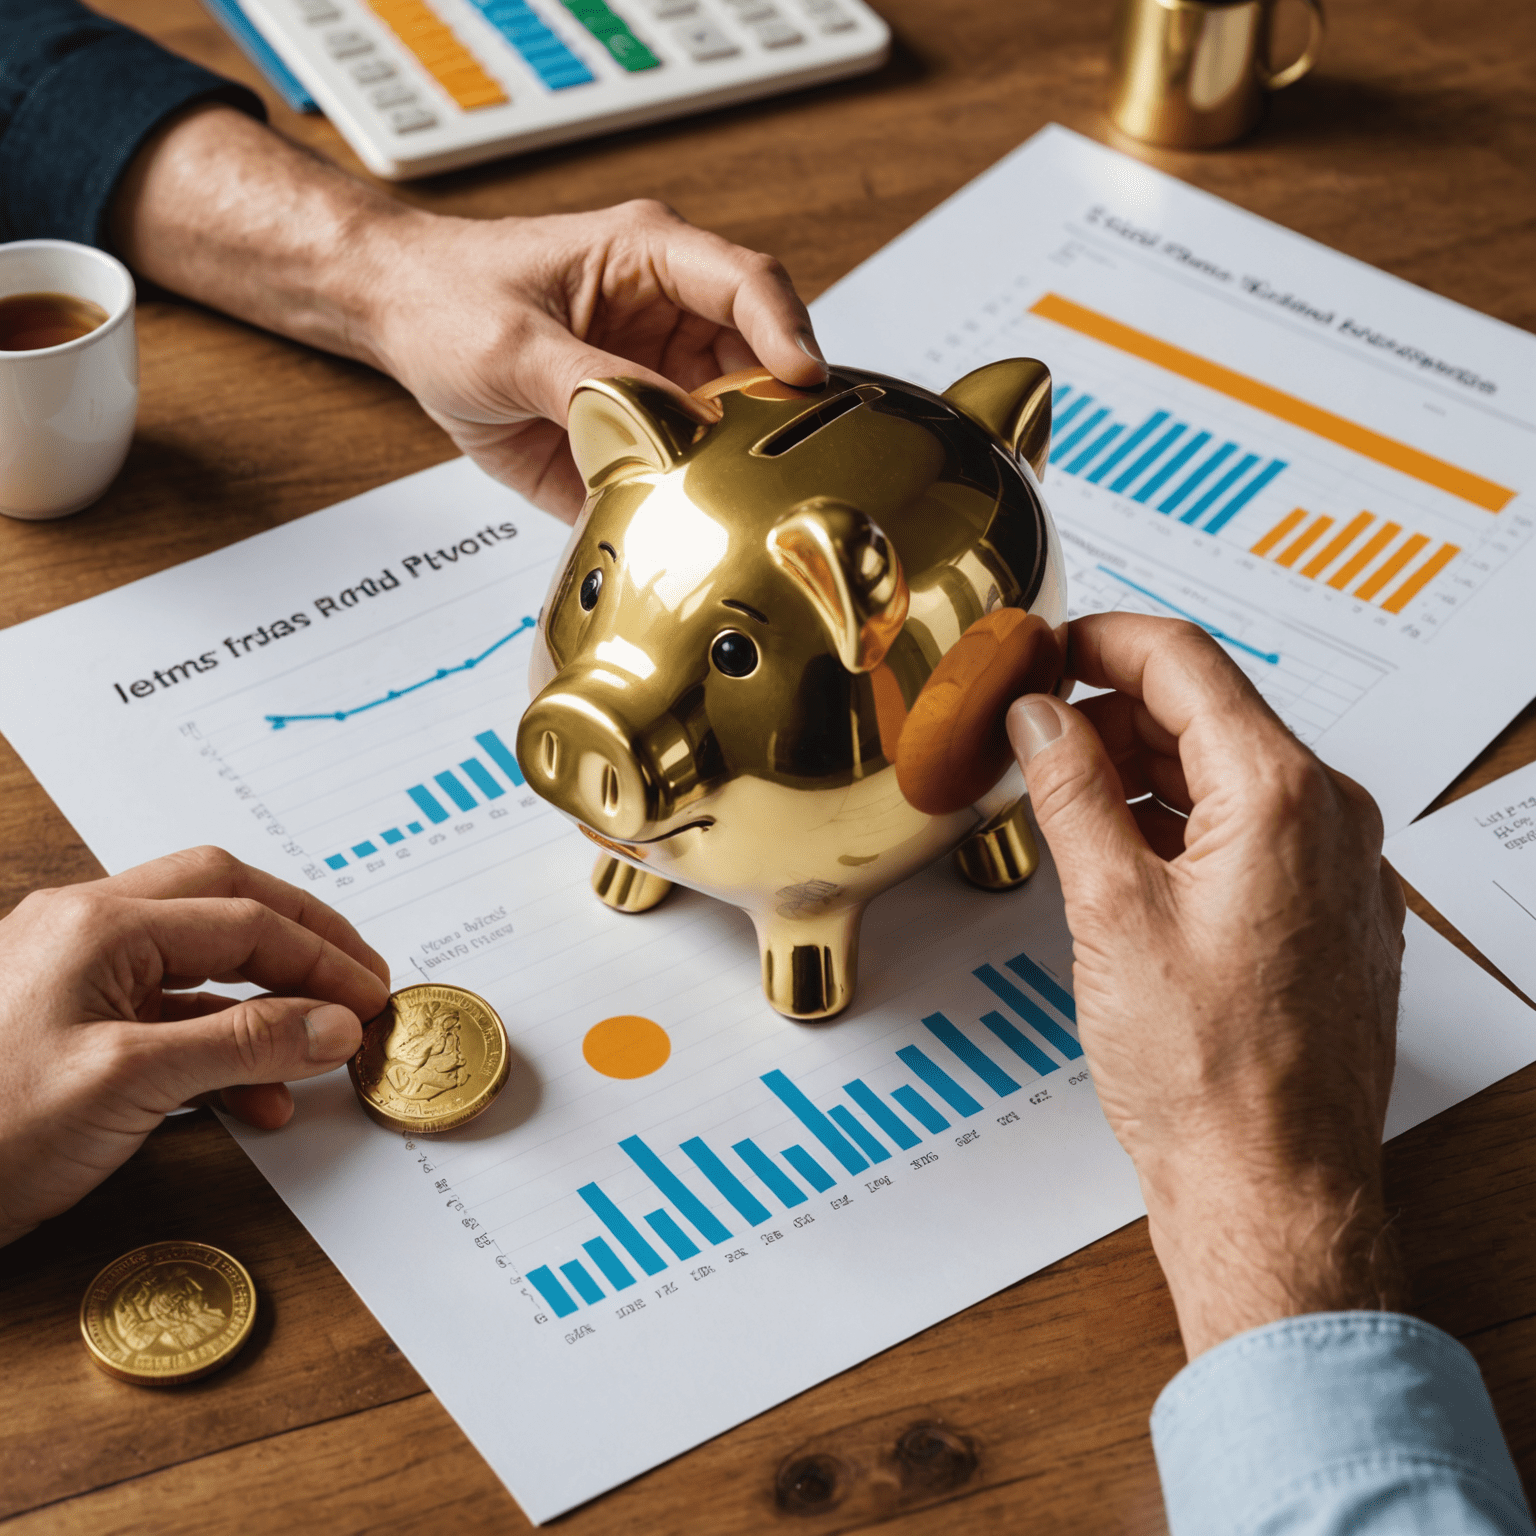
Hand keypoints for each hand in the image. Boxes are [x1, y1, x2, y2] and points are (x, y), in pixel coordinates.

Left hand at [0, 847, 389, 1247]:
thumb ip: (243, 1044)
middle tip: (360, 978)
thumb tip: (337, 1023)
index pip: (244, 919)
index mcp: (98, 924)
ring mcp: (71, 973)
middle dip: (301, 940)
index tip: (375, 998)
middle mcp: (84, 930)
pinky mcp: (64, 1023)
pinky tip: (255, 1096)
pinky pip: (165, 1012)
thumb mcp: (127, 1085)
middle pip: (223, 902)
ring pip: (198, 958)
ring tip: (319, 1044)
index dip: (322, 958)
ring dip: (264, 998)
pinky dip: (220, 1045)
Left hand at [357, 199, 826, 516]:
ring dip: (732, 465)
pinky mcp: (637, 432)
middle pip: (758, 365)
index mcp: (650, 259)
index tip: (804, 381)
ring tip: (728, 500)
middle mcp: (668, 319)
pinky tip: (682, 523)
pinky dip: (686, 500)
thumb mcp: (511, 342)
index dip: (787, 332)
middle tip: (777, 463)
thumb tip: (661, 431)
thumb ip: (588, 386)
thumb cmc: (448, 296)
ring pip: (729, 427)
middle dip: (773, 415)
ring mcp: (658, 379)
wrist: (397, 318)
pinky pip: (680, 471)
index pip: (747, 285)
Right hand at [1007, 614, 1406, 1356]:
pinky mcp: (1323, 913)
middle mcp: (1329, 819)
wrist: (1271, 1190)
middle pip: (1206, 712)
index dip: (1096, 641)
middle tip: (1026, 728)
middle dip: (1107, 708)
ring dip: (1138, 765)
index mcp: (1283, 797)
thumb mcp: (1110, 910)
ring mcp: (1334, 868)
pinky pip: (1247, 829)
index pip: (1183, 660)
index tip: (1038, 650)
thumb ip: (1070, 791)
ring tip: (1057, 793)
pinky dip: (1175, 819)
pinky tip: (1115, 850)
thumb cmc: (1209, 1077)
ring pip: (1224, 772)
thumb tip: (1040, 718)